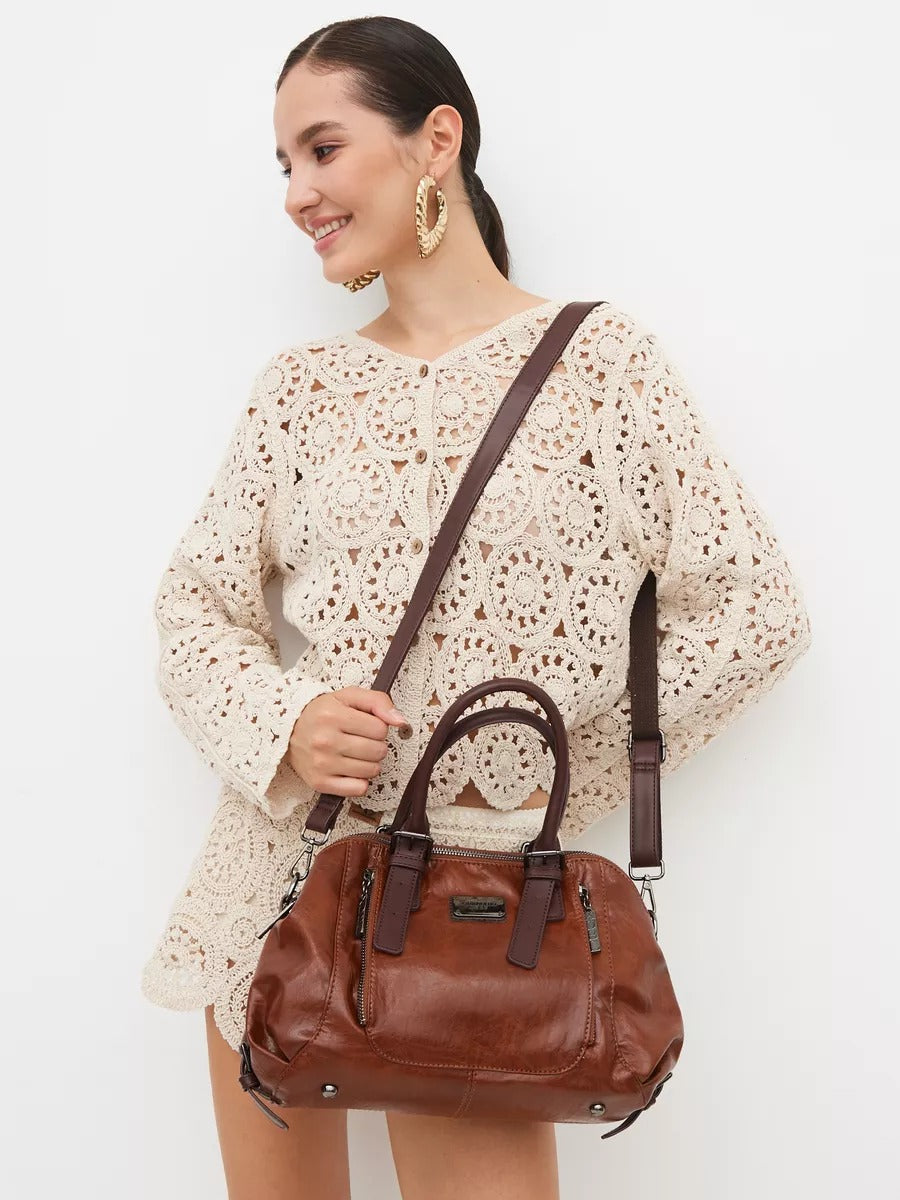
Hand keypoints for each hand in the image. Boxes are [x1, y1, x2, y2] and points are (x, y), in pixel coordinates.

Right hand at [284, 687, 409, 796]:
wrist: (288, 730)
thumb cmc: (321, 713)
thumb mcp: (348, 696)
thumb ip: (378, 701)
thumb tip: (400, 721)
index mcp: (333, 715)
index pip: (380, 728)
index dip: (378, 727)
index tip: (365, 726)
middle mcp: (325, 740)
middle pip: (378, 751)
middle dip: (376, 745)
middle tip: (361, 740)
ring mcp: (322, 764)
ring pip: (371, 770)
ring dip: (369, 763)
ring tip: (355, 754)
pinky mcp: (320, 783)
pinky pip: (359, 789)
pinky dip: (360, 781)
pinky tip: (350, 769)